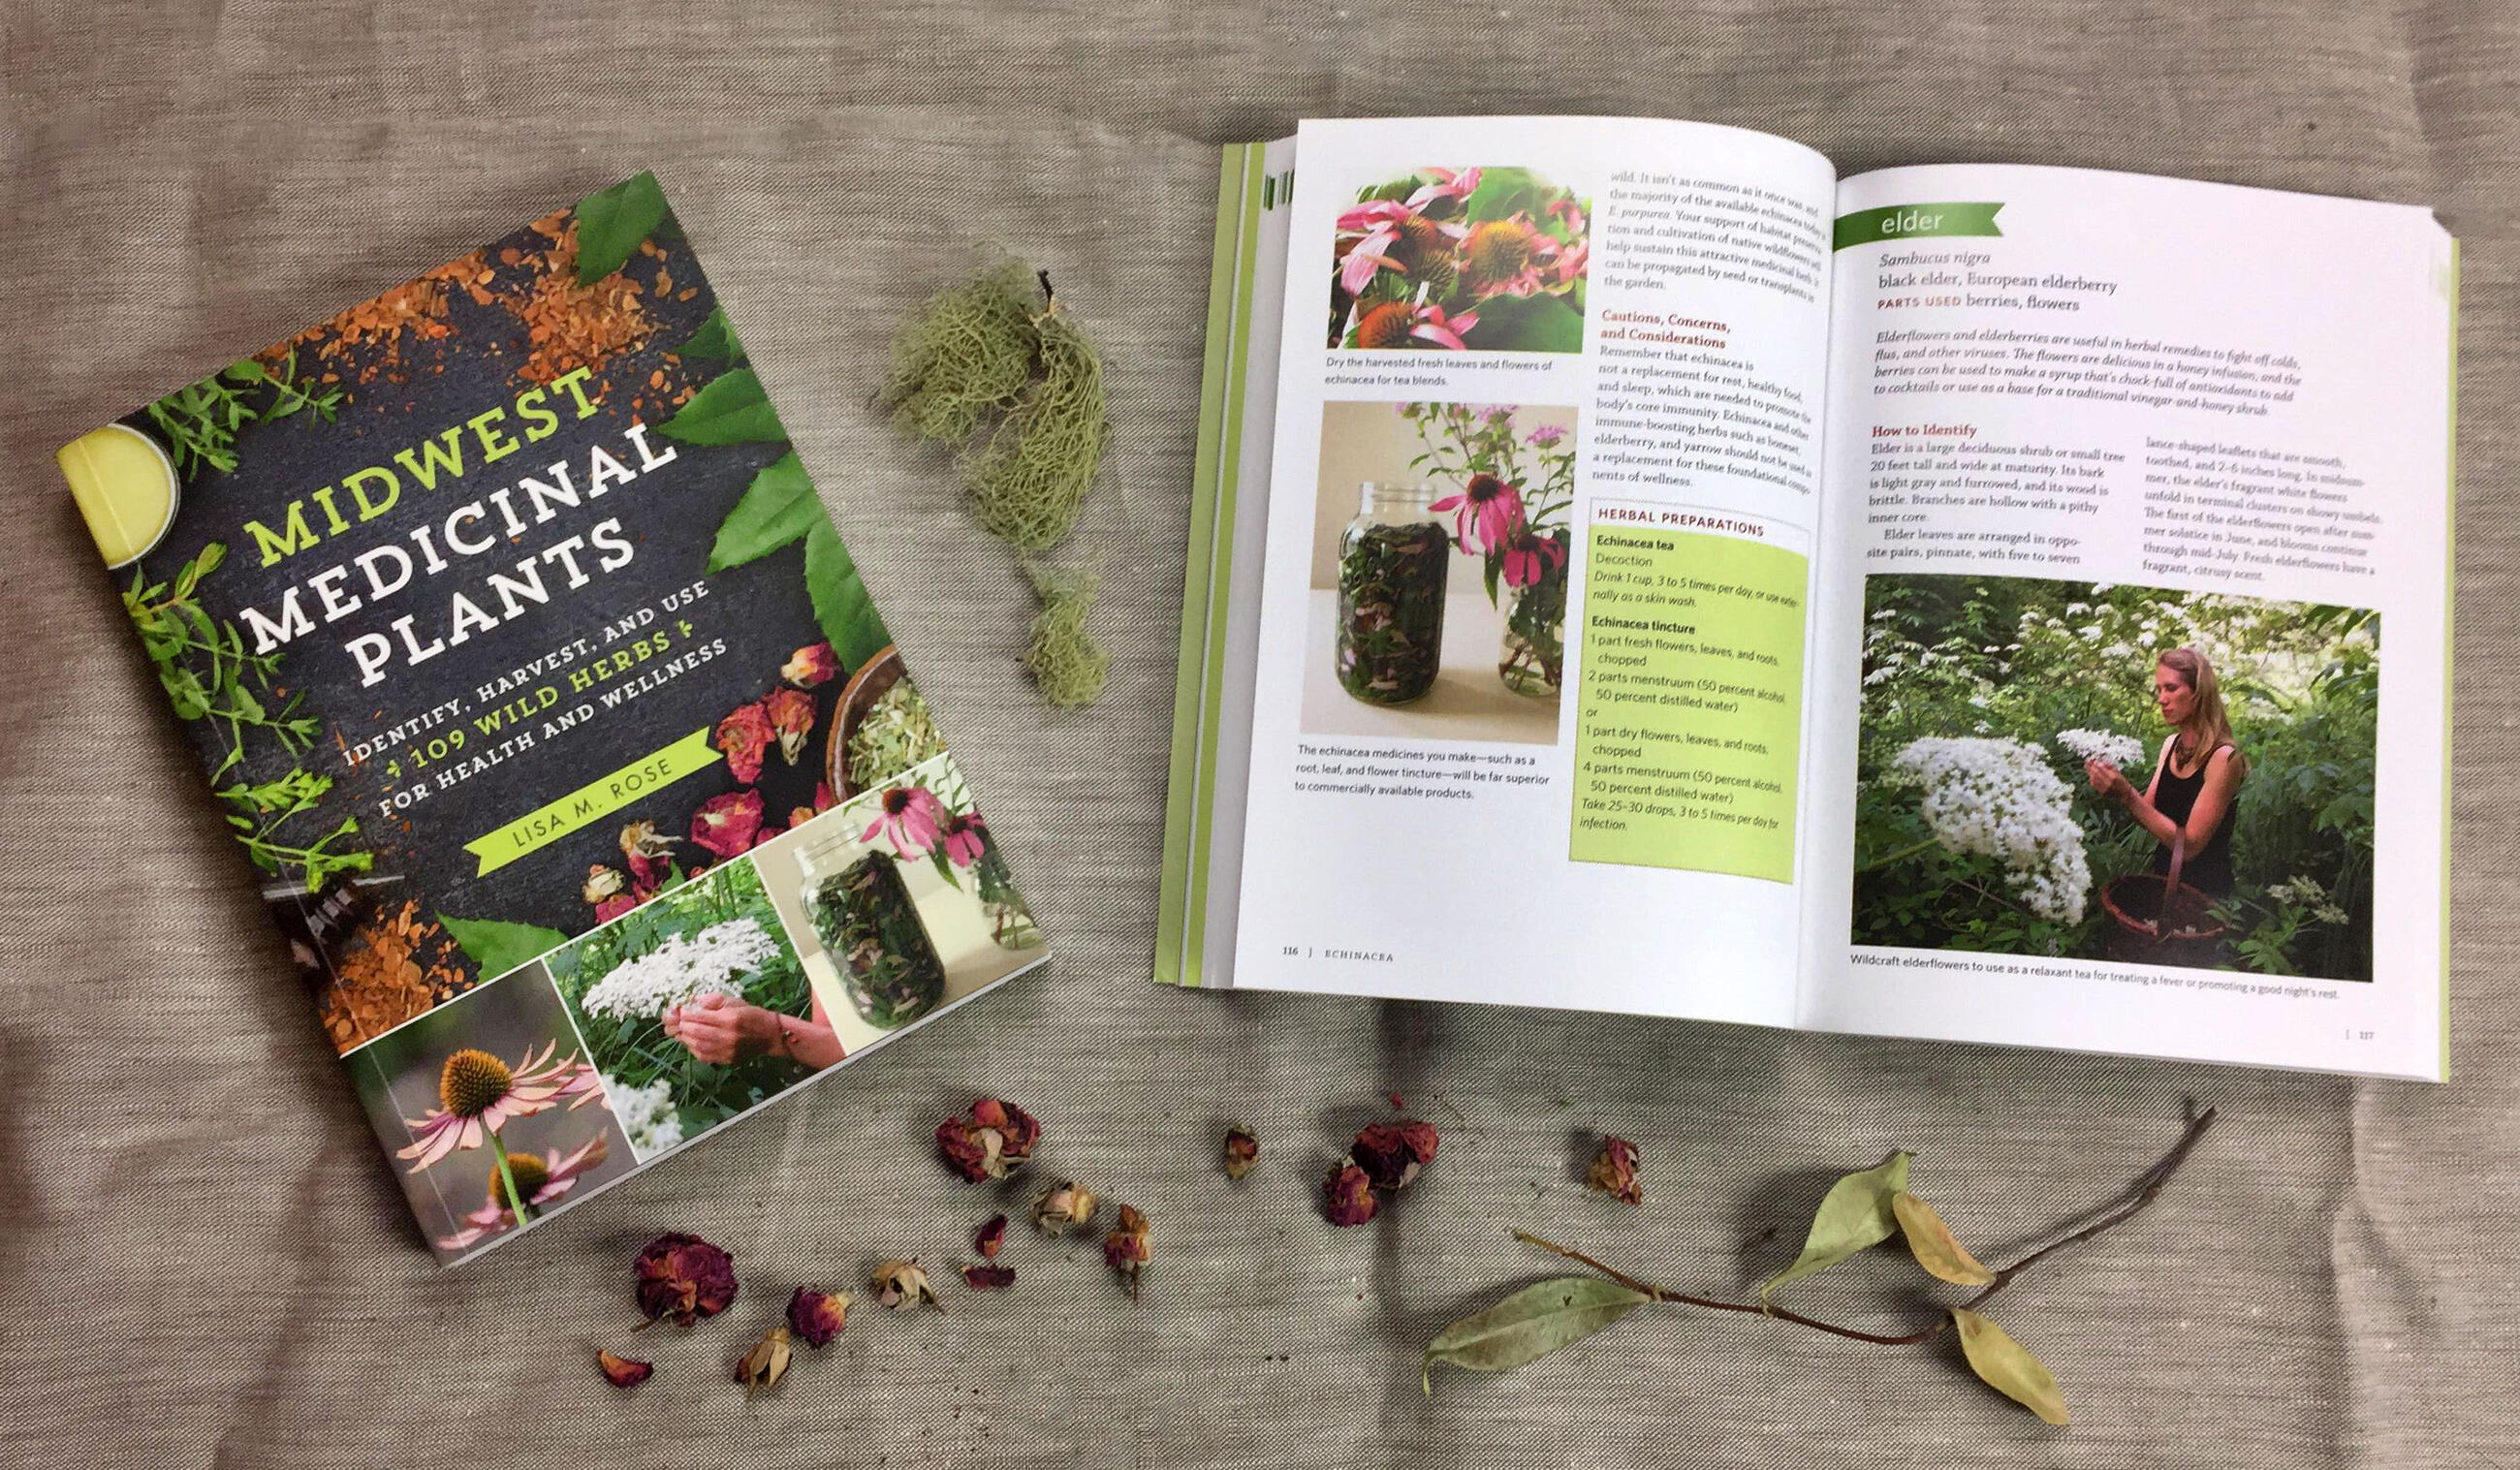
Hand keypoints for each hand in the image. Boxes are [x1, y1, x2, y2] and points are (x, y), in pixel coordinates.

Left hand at [661, 992, 783, 1064]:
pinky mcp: (727, 1060)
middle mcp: (728, 1036)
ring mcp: (727, 1050)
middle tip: (676, 1021)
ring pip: (697, 1045)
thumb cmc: (752, 1015)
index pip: (699, 1016)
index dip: (686, 1014)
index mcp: (730, 1019)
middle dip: (682, 1026)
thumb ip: (712, 1000)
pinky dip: (693, 1048)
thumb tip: (693, 1002)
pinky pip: (703, 1056)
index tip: (680, 1011)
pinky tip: (691, 1041)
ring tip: (681, 1031)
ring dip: (685, 1038)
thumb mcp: (734, 1001)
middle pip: (695, 1032)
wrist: (770, 1035)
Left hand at [2084, 756, 2124, 797]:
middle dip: (2092, 767)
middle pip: (2096, 773)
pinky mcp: (2102, 792)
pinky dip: (2092, 778)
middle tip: (2089, 762)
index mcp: (2113, 777)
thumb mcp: (2118, 772)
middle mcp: (2108, 783)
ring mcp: (2104, 788)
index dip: (2097, 764)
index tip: (2094, 761)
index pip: (2102, 769)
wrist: (2124, 793)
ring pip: (2094, 778)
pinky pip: (2094, 784)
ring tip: (2089, 767)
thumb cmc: (2121, 781)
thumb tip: (2099, 762)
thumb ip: (2109, 767)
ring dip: (2090, 772)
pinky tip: (2091, 774)